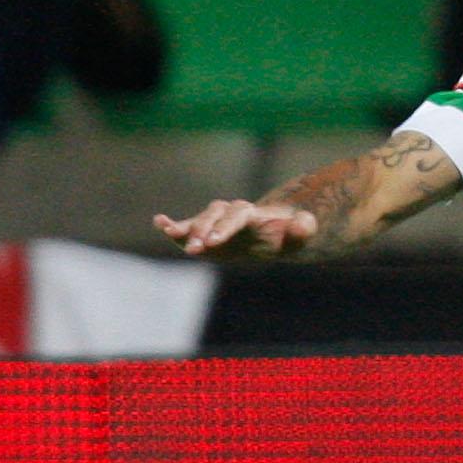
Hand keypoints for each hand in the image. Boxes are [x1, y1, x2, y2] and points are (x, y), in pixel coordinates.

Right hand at [153, 199, 321, 259]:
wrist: (274, 234)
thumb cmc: (287, 236)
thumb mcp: (301, 236)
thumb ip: (304, 229)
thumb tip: (303, 222)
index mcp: (254, 215)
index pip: (238, 215)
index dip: (225, 226)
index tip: (214, 242)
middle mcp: (232, 214)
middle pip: (215, 214)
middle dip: (204, 228)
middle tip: (197, 248)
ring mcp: (217, 222)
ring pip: (200, 219)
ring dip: (187, 229)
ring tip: (173, 236)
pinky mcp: (206, 232)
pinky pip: (188, 227)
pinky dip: (173, 225)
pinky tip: (159, 222)